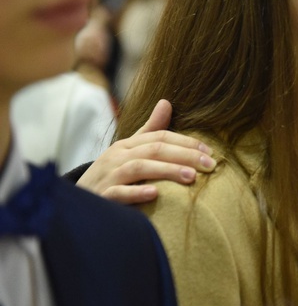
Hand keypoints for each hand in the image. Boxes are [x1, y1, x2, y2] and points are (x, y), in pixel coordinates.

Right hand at [77, 99, 216, 203]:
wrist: (80, 203)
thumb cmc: (111, 175)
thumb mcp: (129, 150)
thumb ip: (150, 130)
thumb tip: (167, 102)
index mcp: (126, 145)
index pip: (160, 137)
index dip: (186, 143)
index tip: (209, 151)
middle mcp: (117, 157)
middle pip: (154, 150)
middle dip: (185, 155)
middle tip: (210, 164)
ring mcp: (108, 176)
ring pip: (139, 168)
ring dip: (167, 171)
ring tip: (191, 177)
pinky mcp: (102, 197)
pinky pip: (118, 193)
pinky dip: (136, 192)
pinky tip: (155, 194)